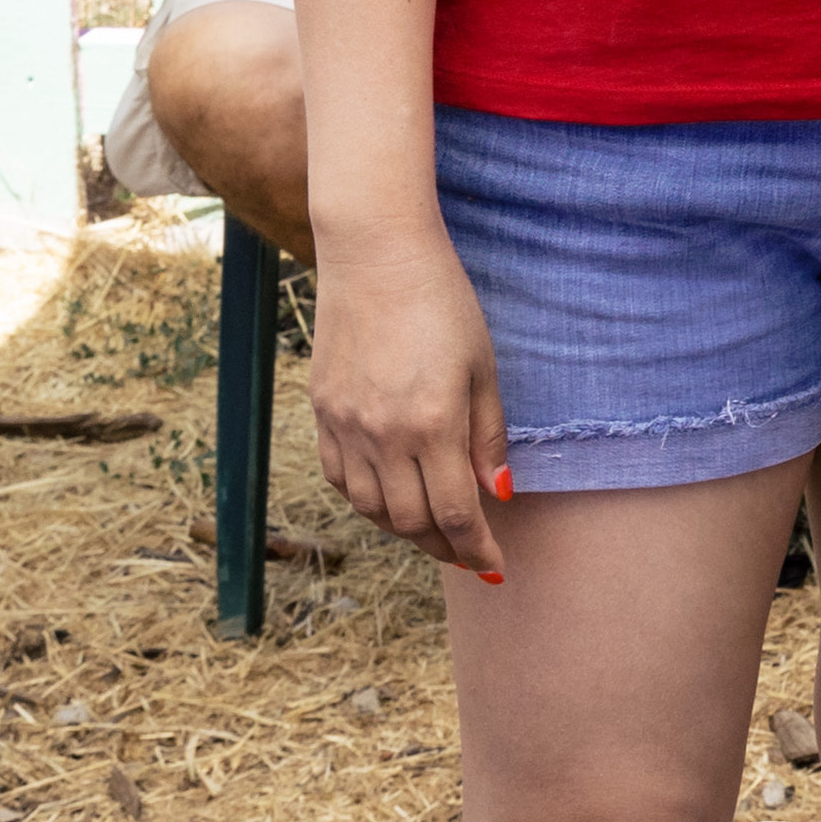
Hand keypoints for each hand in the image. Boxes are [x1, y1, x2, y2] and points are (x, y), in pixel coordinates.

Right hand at [304, 218, 509, 582]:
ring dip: (404, 528)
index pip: (456, 514)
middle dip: (443, 547)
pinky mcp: (321, 411)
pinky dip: (366, 498)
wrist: (375, 253)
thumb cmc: (442, 302)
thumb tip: (498, 494)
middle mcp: (382, 434)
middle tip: (467, 553)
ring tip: (432, 528)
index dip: (477, 550)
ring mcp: (345, 425)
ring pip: (371, 508)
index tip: (492, 568)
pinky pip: (340, 478)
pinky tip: (388, 495)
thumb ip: (488, 436)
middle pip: (411, 522)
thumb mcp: (483, 366)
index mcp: (432, 424)